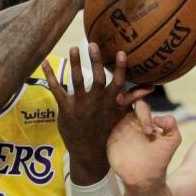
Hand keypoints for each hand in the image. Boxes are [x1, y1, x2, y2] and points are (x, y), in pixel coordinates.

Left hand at [42, 45, 154, 184]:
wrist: (89, 150)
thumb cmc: (106, 128)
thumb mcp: (121, 113)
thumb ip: (133, 97)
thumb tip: (151, 87)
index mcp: (111, 101)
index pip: (118, 83)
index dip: (120, 68)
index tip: (121, 52)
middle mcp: (97, 102)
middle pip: (98, 79)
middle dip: (96, 62)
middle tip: (93, 44)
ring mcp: (80, 105)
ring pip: (77, 81)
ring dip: (75, 64)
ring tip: (73, 48)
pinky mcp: (66, 109)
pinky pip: (56, 89)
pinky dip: (50, 76)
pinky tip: (44, 62)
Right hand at [106, 104, 180, 189]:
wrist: (145, 178)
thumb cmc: (159, 159)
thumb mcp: (172, 140)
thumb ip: (171, 125)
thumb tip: (157, 117)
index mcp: (145, 119)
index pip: (141, 104)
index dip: (143, 111)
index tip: (148, 130)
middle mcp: (130, 121)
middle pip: (124, 100)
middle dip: (123, 96)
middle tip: (122, 99)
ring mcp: (118, 128)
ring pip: (112, 108)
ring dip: (111, 102)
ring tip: (114, 103)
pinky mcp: (109, 137)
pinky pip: (103, 122)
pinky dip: (101, 115)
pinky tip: (102, 114)